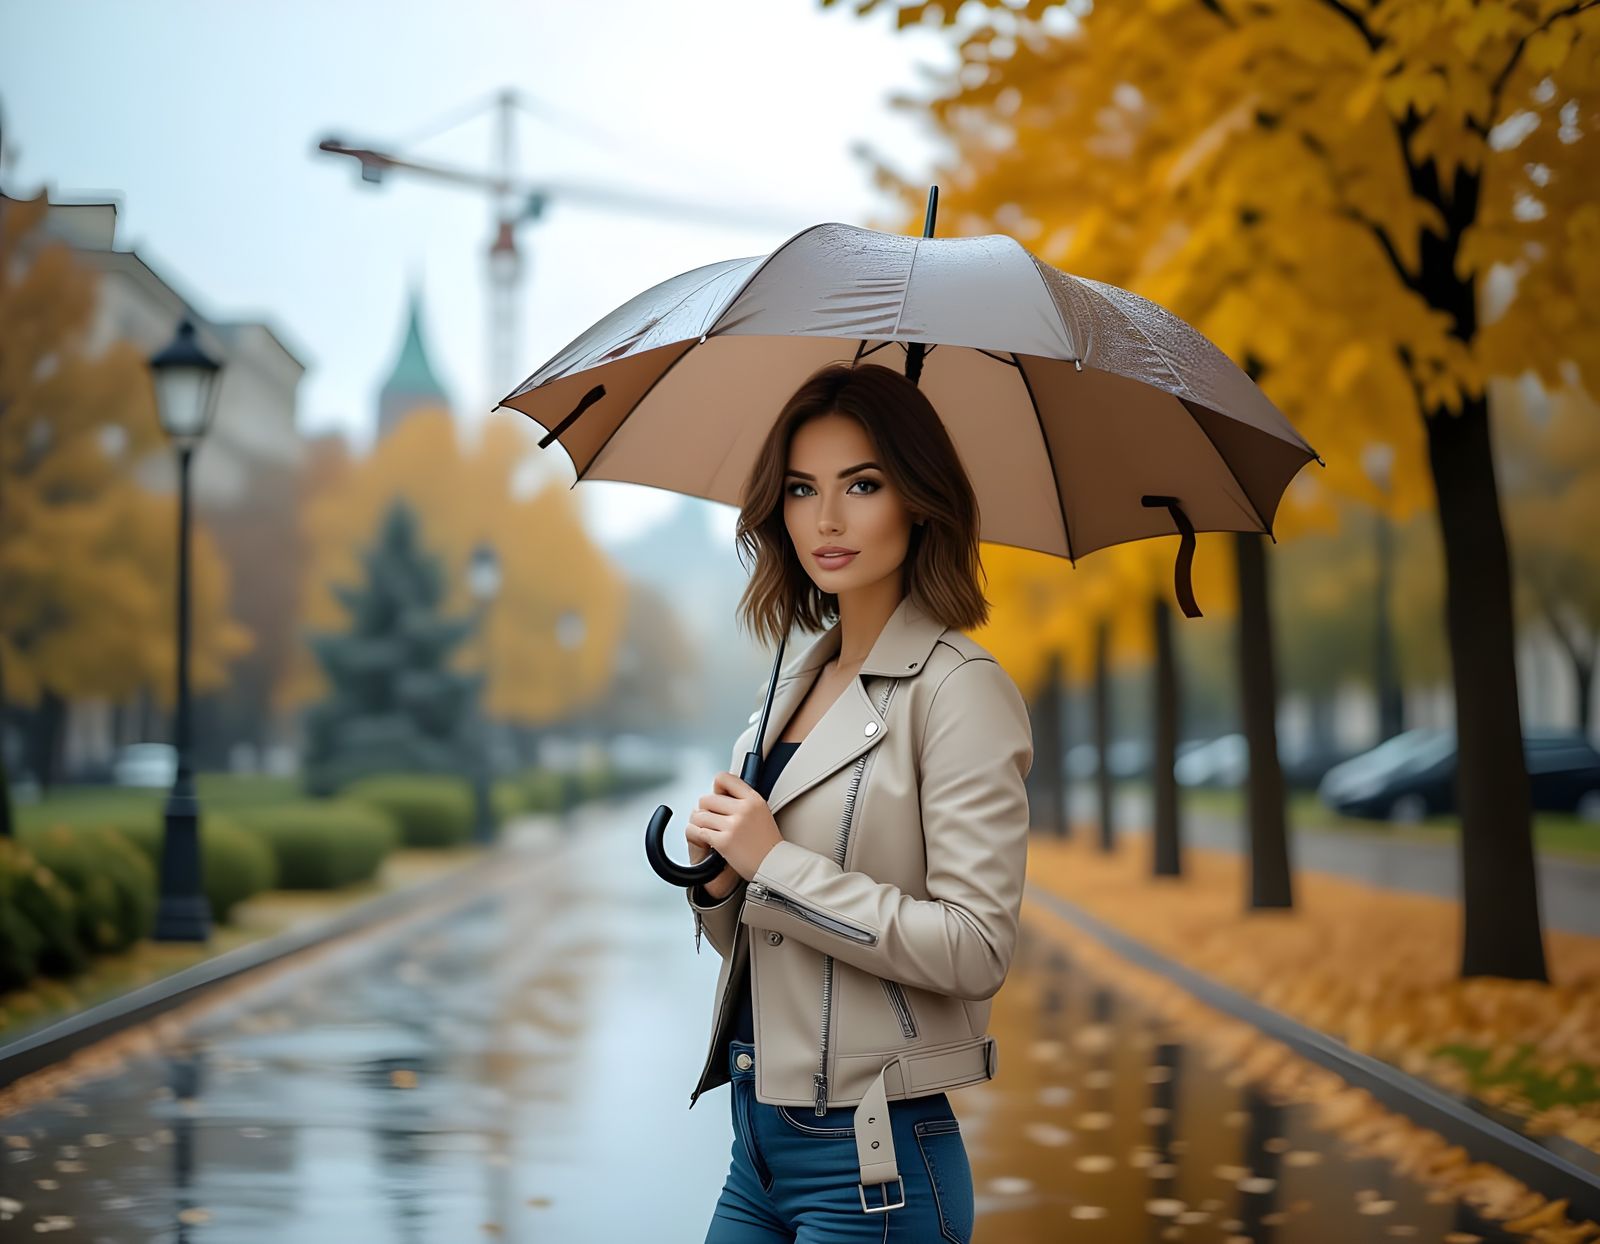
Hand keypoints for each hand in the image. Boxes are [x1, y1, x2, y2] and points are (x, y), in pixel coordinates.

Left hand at [685, 771, 783, 891]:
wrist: (774, 865)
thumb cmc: (766, 842)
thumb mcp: (761, 812)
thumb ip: (743, 800)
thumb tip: (719, 792)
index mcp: (753, 799)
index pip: (724, 778)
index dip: (716, 788)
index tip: (718, 797)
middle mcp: (744, 809)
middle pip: (707, 798)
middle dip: (706, 809)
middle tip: (713, 819)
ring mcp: (733, 825)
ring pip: (700, 816)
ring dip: (702, 824)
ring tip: (711, 830)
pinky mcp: (724, 842)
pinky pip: (700, 832)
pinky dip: (702, 836)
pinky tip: (711, 841)